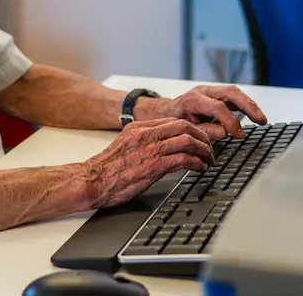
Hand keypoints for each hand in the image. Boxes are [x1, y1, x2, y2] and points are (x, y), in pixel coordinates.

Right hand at [82, 118, 214, 207]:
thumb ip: (142, 141)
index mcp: (139, 127)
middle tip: (209, 147)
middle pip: (185, 126)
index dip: (192, 129)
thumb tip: (160, 145)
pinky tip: (200, 168)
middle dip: (203, 136)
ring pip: (188, 140)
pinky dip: (197, 163)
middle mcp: (146, 134)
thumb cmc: (107, 168)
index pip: (173, 121)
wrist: (92, 180)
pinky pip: (184, 159)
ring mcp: (151, 149)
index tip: (199, 138)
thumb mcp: (125, 145)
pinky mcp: (154, 166)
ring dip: (204, 150)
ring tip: (209, 159)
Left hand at [135, 85, 267, 140]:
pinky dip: (244, 105)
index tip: (239, 135)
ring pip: (234, 92)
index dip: (231, 121)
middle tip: (261, 120)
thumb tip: (225, 132)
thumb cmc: (171, 122)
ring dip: (249, 105)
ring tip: (261, 119)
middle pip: (230, 92)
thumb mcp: (184, 129)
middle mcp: (202, 91)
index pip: (218, 107)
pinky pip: (232, 96)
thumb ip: (205, 131)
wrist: (163, 112)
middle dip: (248, 106)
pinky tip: (254, 114)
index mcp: (192, 100)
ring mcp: (208, 91)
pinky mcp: (214, 94)